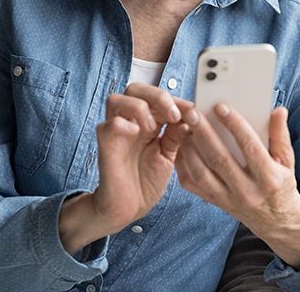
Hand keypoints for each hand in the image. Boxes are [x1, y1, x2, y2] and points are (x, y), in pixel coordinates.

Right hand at [58, 83, 189, 253]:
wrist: (128, 210)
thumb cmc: (145, 183)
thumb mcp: (168, 155)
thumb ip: (176, 135)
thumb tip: (191, 116)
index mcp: (146, 122)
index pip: (157, 97)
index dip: (176, 100)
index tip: (193, 111)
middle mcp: (130, 123)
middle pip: (135, 89)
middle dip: (157, 96)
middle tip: (173, 114)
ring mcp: (116, 133)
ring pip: (116, 99)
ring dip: (138, 107)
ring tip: (152, 127)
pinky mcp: (106, 147)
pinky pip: (108, 125)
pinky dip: (122, 124)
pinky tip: (136, 133)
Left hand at [174, 104, 299, 269]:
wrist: (275, 220)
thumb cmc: (280, 184)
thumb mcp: (286, 161)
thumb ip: (280, 135)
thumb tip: (279, 111)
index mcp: (268, 178)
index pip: (249, 147)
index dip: (235, 125)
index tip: (220, 107)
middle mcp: (247, 191)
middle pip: (220, 159)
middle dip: (204, 133)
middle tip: (193, 113)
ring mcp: (228, 199)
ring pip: (202, 173)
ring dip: (189, 149)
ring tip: (182, 128)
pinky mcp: (215, 202)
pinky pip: (193, 184)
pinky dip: (183, 165)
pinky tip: (180, 147)